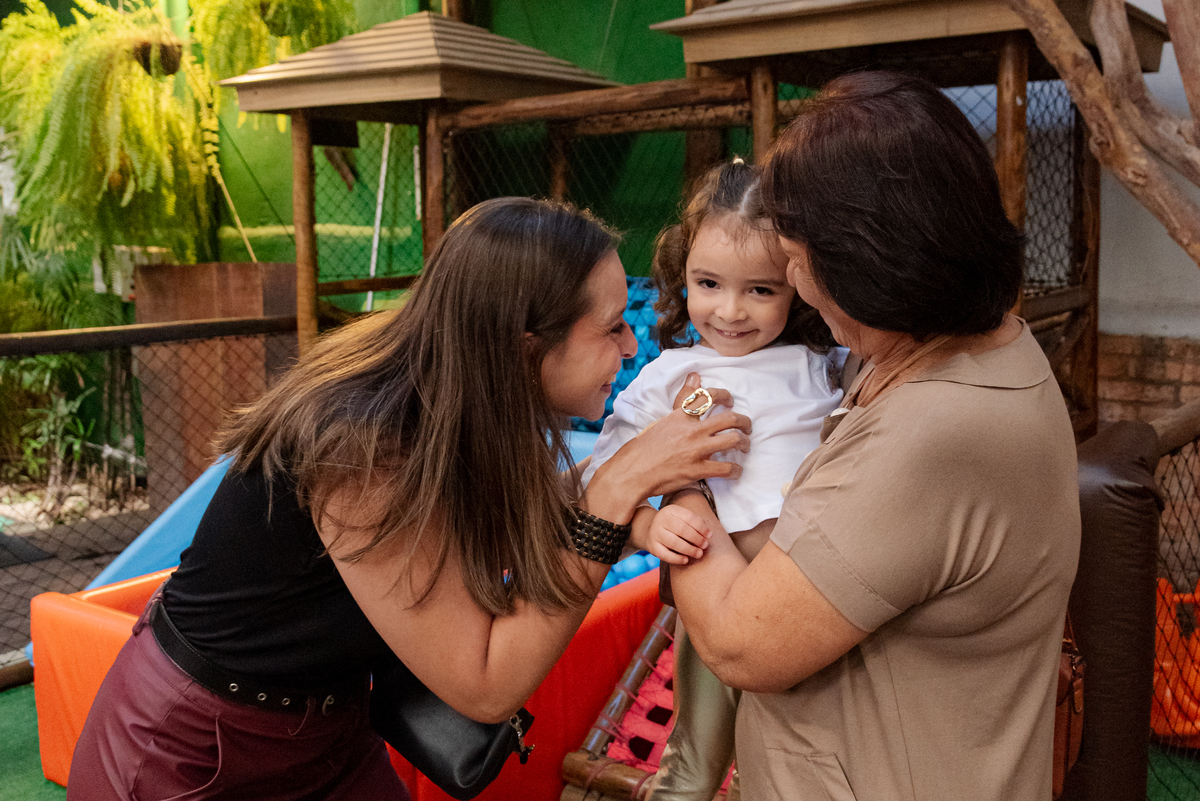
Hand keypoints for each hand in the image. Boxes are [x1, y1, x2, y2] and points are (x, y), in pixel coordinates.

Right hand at [581, 373, 750, 523]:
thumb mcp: (664, 419)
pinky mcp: (698, 470)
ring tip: (744, 446)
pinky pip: (727, 468)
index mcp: (682, 416)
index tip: (730, 401)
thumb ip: (683, 398)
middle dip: (744, 422)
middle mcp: (693, 430)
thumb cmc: (646, 446)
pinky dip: (736, 470)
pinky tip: (736, 471)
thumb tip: (695, 375)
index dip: (725, 395)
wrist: (634, 471)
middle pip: (731, 418)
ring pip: (733, 441)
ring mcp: (697, 450)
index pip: (710, 396)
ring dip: (744, 443)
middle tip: (746, 427)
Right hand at [640, 504, 710, 564]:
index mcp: (671, 510)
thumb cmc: (674, 526)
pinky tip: (686, 560)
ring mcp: (655, 533)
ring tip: (699, 553)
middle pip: (682, 529)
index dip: (701, 527)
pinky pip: (666, 555)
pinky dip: (677, 559)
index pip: (689, 517)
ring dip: (689, 549)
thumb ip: (695, 524)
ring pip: (674, 542)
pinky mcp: (652, 547)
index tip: (709, 535)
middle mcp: (661, 520)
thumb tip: (708, 534)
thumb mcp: (682, 518)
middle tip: (705, 545)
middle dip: (696, 538)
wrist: (652, 532)